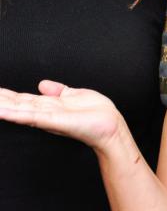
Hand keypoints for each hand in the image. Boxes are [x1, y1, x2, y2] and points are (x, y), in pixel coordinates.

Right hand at [0, 80, 123, 150]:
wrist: (111, 127)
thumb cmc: (97, 114)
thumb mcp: (75, 95)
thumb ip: (58, 90)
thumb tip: (42, 83)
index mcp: (49, 105)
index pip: (22, 99)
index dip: (5, 95)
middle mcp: (45, 112)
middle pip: (16, 104)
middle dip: (0, 100)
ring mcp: (49, 118)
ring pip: (20, 110)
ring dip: (3, 107)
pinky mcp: (56, 121)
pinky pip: (34, 117)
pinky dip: (17, 114)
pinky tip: (3, 111)